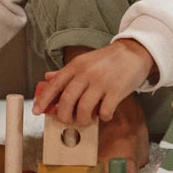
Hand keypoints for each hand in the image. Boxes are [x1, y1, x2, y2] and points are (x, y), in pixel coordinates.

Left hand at [32, 39, 153, 125]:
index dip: (44, 99)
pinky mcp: (116, 91)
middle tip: (67, 120)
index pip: (55, 84)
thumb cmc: (108, 59)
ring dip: (82, 120)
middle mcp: (86, 73)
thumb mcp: (85, 61)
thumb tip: (47, 78)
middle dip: (64, 116)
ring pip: (83, 109)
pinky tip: (105, 114)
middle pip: (66, 100)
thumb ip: (67, 72)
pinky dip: (103, 117)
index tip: (37, 111)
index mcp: (76, 65)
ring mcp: (101, 82)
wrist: (135, 52)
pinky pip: (104, 112)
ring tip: (86, 119)